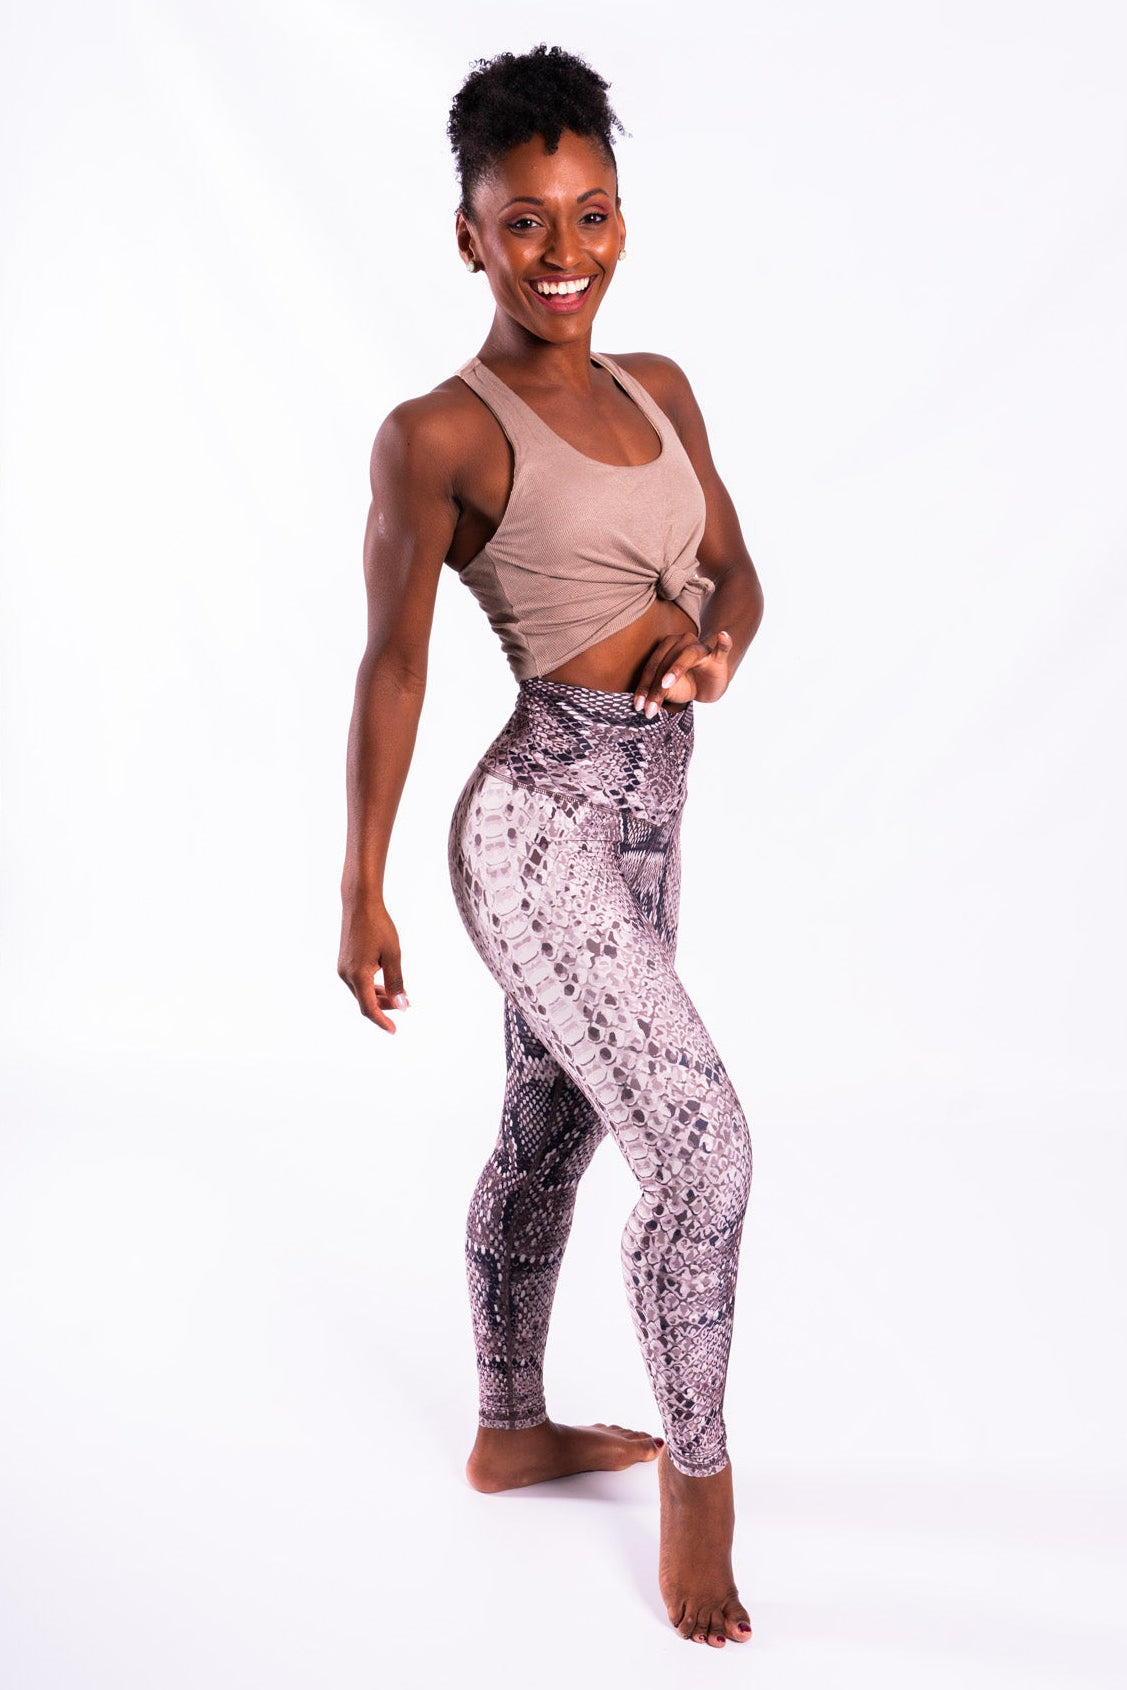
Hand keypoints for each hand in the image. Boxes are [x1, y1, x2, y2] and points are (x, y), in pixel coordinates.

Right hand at [338, 899, 408, 1033]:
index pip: (369, 1008)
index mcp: (358, 975)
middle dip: (385, 1008)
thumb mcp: (393, 955)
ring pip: (361, 993)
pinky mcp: (344, 963)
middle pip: (365, 1002)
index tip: (394, 1031)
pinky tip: (385, 984)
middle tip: (406, 1004)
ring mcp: (343, 969)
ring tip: (398, 995)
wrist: (360, 904)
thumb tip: (402, 1006)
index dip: (382, 1022)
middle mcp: (346, 975)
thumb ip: (396, 982)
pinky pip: (358, 983)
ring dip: (379, 997)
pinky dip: (372, 987)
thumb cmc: (379, 926)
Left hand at [633, 628, 734, 715]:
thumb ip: (658, 690)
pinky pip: (722, 648)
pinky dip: (724, 642)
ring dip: (676, 669)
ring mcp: (702, 649)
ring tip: (665, 684)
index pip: (652, 666)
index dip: (644, 686)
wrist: (709, 685)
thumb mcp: (669, 690)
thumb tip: (646, 701)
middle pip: (666, 662)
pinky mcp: (718, 657)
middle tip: (650, 707)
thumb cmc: (686, 683)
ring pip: (687, 655)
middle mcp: (682, 642)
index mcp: (667, 646)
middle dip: (656, 687)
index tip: (638, 705)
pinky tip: (722, 635)